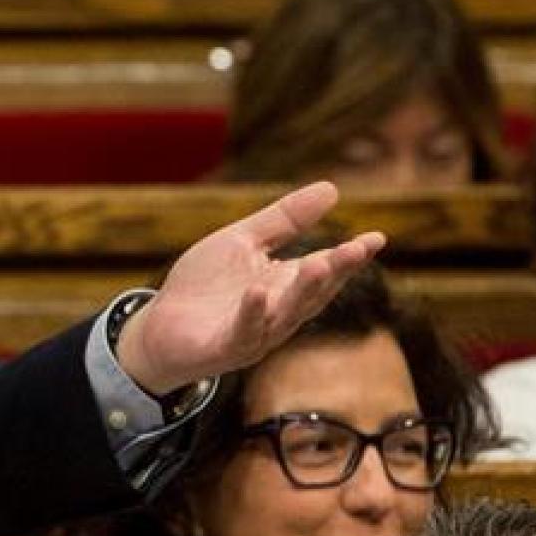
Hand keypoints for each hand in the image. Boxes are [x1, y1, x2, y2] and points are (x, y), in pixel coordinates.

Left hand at [114, 181, 385, 396]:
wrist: (158, 329)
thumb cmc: (203, 287)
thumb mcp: (241, 243)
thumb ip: (283, 220)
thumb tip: (332, 188)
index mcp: (285, 286)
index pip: (325, 270)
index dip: (350, 257)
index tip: (377, 238)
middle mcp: (278, 312)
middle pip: (313, 293)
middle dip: (336, 272)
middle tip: (356, 250)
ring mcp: (254, 333)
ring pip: (286, 313)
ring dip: (303, 290)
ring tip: (320, 263)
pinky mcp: (224, 348)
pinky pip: (242, 331)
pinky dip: (252, 313)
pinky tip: (258, 292)